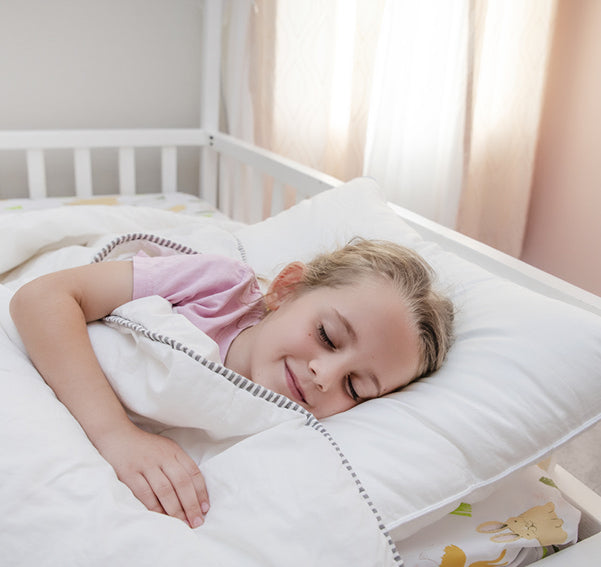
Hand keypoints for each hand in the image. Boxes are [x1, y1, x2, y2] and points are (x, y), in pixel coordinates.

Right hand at [95, 425, 209, 527]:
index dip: (201, 491)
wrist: (118, 436)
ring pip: (165, 490)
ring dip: (175, 510)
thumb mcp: (166, 449)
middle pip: (181, 482)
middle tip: (196, 522)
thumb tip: (194, 493)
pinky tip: (161, 518)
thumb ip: (178, 465)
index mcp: (174, 450)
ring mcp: (146, 465)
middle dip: (191, 505)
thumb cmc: (145, 447)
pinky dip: (154, 508)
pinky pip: (145, 494)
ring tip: (182, 524)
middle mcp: (162, 456)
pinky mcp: (129, 474)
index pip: (193, 472)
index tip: (205, 508)